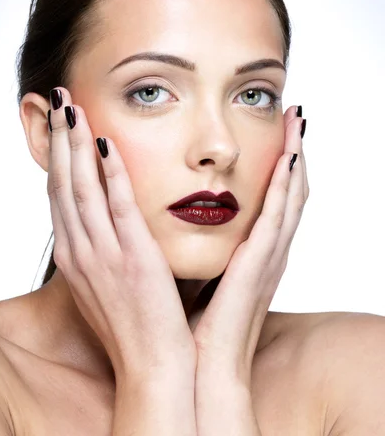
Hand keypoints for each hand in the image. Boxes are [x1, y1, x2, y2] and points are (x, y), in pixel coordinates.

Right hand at [47, 87, 196, 386]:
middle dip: (59, 139)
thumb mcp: (106, 280)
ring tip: (73, 107)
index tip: (59, 124)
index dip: (56, 156)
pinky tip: (107, 143)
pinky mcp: (133, 257)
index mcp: (75, 255)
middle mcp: (80, 250)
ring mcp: (103, 254)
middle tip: (58, 99)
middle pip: (63, 184)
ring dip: (77, 144)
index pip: (59, 195)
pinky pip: (117, 207)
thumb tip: (105, 218)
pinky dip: (110, 173)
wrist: (152, 365)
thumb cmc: (133, 321)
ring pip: (82, 188)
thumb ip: (101, 246)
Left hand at [192, 105, 308, 386]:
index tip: (279, 131)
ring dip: (297, 157)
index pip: (274, 198)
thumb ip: (203, 247)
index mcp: (254, 253)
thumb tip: (181, 220)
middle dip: (296, 150)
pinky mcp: (260, 264)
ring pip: (291, 196)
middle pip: (290, 190)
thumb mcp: (203, 274)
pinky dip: (286, 187)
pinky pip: (277, 217)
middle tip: (297, 115)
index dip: (280, 164)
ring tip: (298, 123)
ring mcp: (268, 256)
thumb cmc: (198, 323)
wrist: (201, 365)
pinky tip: (287, 158)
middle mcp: (268, 250)